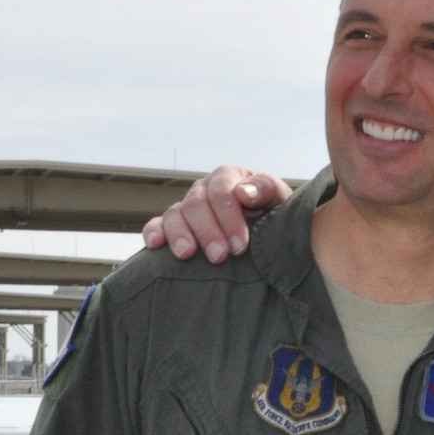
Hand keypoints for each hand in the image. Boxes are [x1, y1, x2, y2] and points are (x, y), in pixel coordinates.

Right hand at [140, 167, 289, 261]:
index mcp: (229, 178)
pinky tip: (155, 244)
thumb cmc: (274, 214)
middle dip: (207, 231)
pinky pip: (157, 224)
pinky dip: (154, 232)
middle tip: (219, 256)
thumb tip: (244, 193)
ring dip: (179, 234)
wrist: (267, 231)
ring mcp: (187, 207)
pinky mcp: (174, 225)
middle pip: (197, 204)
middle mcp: (204, 189)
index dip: (229, 218)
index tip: (240, 246)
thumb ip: (266, 189)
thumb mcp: (279, 198)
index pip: (223, 191)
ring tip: (187, 255)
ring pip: (175, 214)